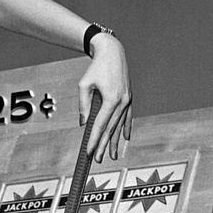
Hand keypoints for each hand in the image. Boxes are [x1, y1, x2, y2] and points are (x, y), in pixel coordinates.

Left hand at [78, 33, 131, 161]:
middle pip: (111, 129)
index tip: (88, 151)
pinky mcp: (129, 98)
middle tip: (96, 160)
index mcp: (111, 99)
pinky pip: (128, 117)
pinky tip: (125, 139)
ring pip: (119, 125)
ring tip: (111, 156)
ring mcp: (127, 100)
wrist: (112, 52)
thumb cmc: (96, 68)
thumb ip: (83, 105)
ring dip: (115, 141)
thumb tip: (83, 124)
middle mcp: (122, 101)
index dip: (94, 140)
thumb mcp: (84, 85)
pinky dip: (126, 128)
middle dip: (103, 146)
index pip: (100, 125)